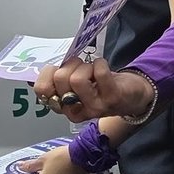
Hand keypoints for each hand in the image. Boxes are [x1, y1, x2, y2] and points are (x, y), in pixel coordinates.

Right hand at [33, 59, 150, 123]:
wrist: (131, 96)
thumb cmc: (99, 87)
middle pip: (60, 79)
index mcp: (63, 107)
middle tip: (80, 67)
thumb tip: (52, 67)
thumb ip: (61, 79)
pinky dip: (100, 63)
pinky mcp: (111, 98)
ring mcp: (94, 107)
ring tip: (92, 70)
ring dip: (85, 66)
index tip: (60, 68)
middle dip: (70, 64)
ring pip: (77, 78)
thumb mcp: (76, 86)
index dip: (48, 73)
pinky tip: (103, 67)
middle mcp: (76, 111)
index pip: (42, 90)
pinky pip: (99, 73)